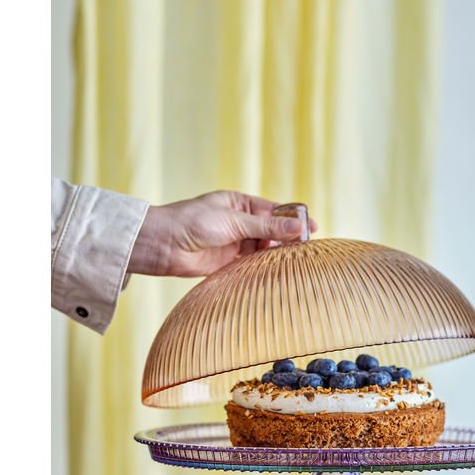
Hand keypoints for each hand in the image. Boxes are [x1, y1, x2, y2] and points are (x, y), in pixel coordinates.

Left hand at [129, 191, 316, 277]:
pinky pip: (251, 263)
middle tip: (305, 249)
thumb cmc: (193, 222)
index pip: (273, 210)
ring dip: (276, 253)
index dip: (293, 219)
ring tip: (293, 261)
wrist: (162, 244)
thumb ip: (266, 227)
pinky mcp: (227, 262)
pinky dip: (263, 266)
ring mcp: (233, 242)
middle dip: (287, 238)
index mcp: (239, 203)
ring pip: (262, 248)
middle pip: (270, 230)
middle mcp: (238, 222)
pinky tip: (275, 270)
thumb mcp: (234, 221)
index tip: (312, 227)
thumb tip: (298, 227)